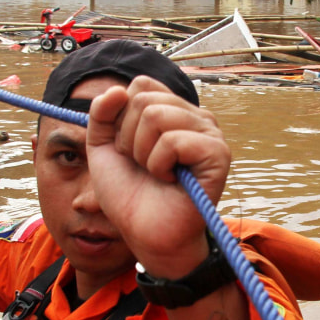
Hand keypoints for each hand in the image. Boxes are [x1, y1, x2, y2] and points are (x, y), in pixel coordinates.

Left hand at [86, 75, 229, 276]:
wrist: (145, 234)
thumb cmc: (130, 193)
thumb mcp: (103, 148)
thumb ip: (102, 114)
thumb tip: (116, 89)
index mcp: (174, 110)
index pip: (140, 85)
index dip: (122, 119)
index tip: (129, 149)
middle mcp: (196, 116)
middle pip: (144, 99)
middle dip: (129, 138)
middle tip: (143, 166)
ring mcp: (210, 133)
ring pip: (156, 116)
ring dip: (143, 153)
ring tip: (156, 173)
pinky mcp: (218, 154)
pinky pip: (173, 140)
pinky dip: (159, 165)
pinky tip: (170, 180)